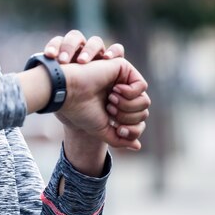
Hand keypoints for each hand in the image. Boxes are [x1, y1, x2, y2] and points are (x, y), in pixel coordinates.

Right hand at [42, 30, 148, 145]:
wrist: (69, 94)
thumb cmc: (81, 111)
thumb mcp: (102, 131)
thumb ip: (119, 139)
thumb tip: (137, 146)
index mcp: (115, 106)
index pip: (137, 122)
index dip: (131, 130)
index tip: (116, 127)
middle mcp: (120, 93)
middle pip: (143, 112)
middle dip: (128, 117)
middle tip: (109, 110)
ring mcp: (122, 80)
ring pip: (145, 101)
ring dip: (128, 105)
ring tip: (110, 100)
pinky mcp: (123, 68)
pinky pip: (142, 85)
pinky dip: (130, 93)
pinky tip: (114, 90)